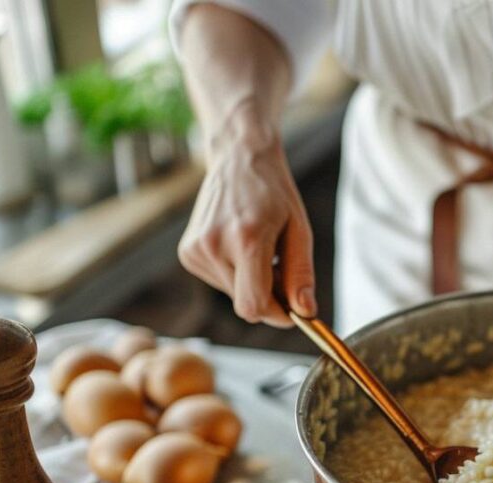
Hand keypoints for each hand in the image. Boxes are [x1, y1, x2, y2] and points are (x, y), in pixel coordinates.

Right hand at [179, 116, 314, 326]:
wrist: (238, 159)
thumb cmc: (274, 194)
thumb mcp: (299, 232)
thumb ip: (301, 275)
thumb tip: (305, 313)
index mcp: (245, 240)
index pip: (254, 305)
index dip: (277, 314)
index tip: (293, 309)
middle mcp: (214, 246)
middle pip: (245, 304)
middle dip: (268, 296)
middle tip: (280, 266)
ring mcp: (195, 249)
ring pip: (233, 295)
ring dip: (251, 283)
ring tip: (259, 249)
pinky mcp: (187, 252)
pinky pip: (219, 282)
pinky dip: (235, 274)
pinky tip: (239, 246)